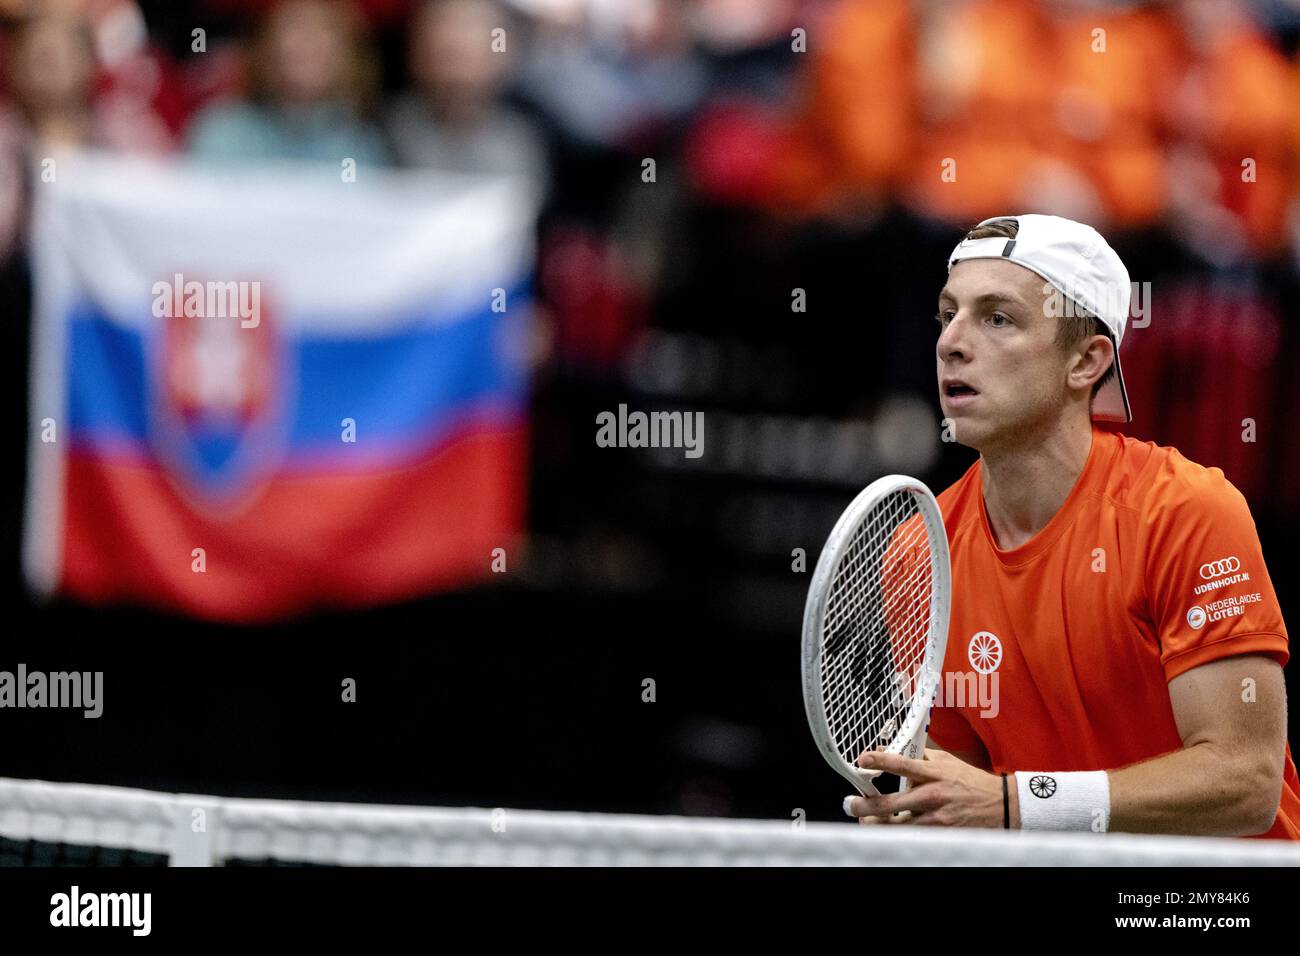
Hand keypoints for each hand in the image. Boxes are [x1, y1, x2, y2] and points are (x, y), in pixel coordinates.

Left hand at [843, 748, 1014, 827]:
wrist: (1002, 805)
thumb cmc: (971, 782)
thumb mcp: (947, 762)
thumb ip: (920, 757)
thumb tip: (892, 749)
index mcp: (933, 773)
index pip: (902, 764)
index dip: (879, 761)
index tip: (862, 759)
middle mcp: (932, 796)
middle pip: (890, 804)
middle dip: (864, 806)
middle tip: (850, 804)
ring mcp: (936, 818)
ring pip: (897, 826)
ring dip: (876, 825)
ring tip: (864, 821)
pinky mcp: (941, 833)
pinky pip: (913, 837)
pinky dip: (898, 835)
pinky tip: (888, 832)